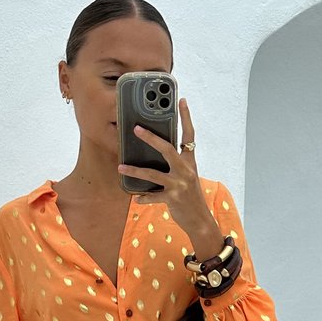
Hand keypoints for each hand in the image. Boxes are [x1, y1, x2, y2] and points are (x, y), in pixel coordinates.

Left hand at [117, 97, 210, 238]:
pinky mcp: (173, 198)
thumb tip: (158, 155)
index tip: (182, 100)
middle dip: (150, 138)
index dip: (186, 117)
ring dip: (135, 170)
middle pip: (167, 148)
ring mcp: (179, 184)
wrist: (201, 220)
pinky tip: (137, 198)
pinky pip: (153, 196)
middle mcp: (185, 170)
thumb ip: (177, 165)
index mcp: (190, 161)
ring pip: (153, 174)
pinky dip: (144, 198)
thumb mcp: (188, 177)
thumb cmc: (192, 198)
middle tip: (136, 129)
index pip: (189, 135)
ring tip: (121, 167)